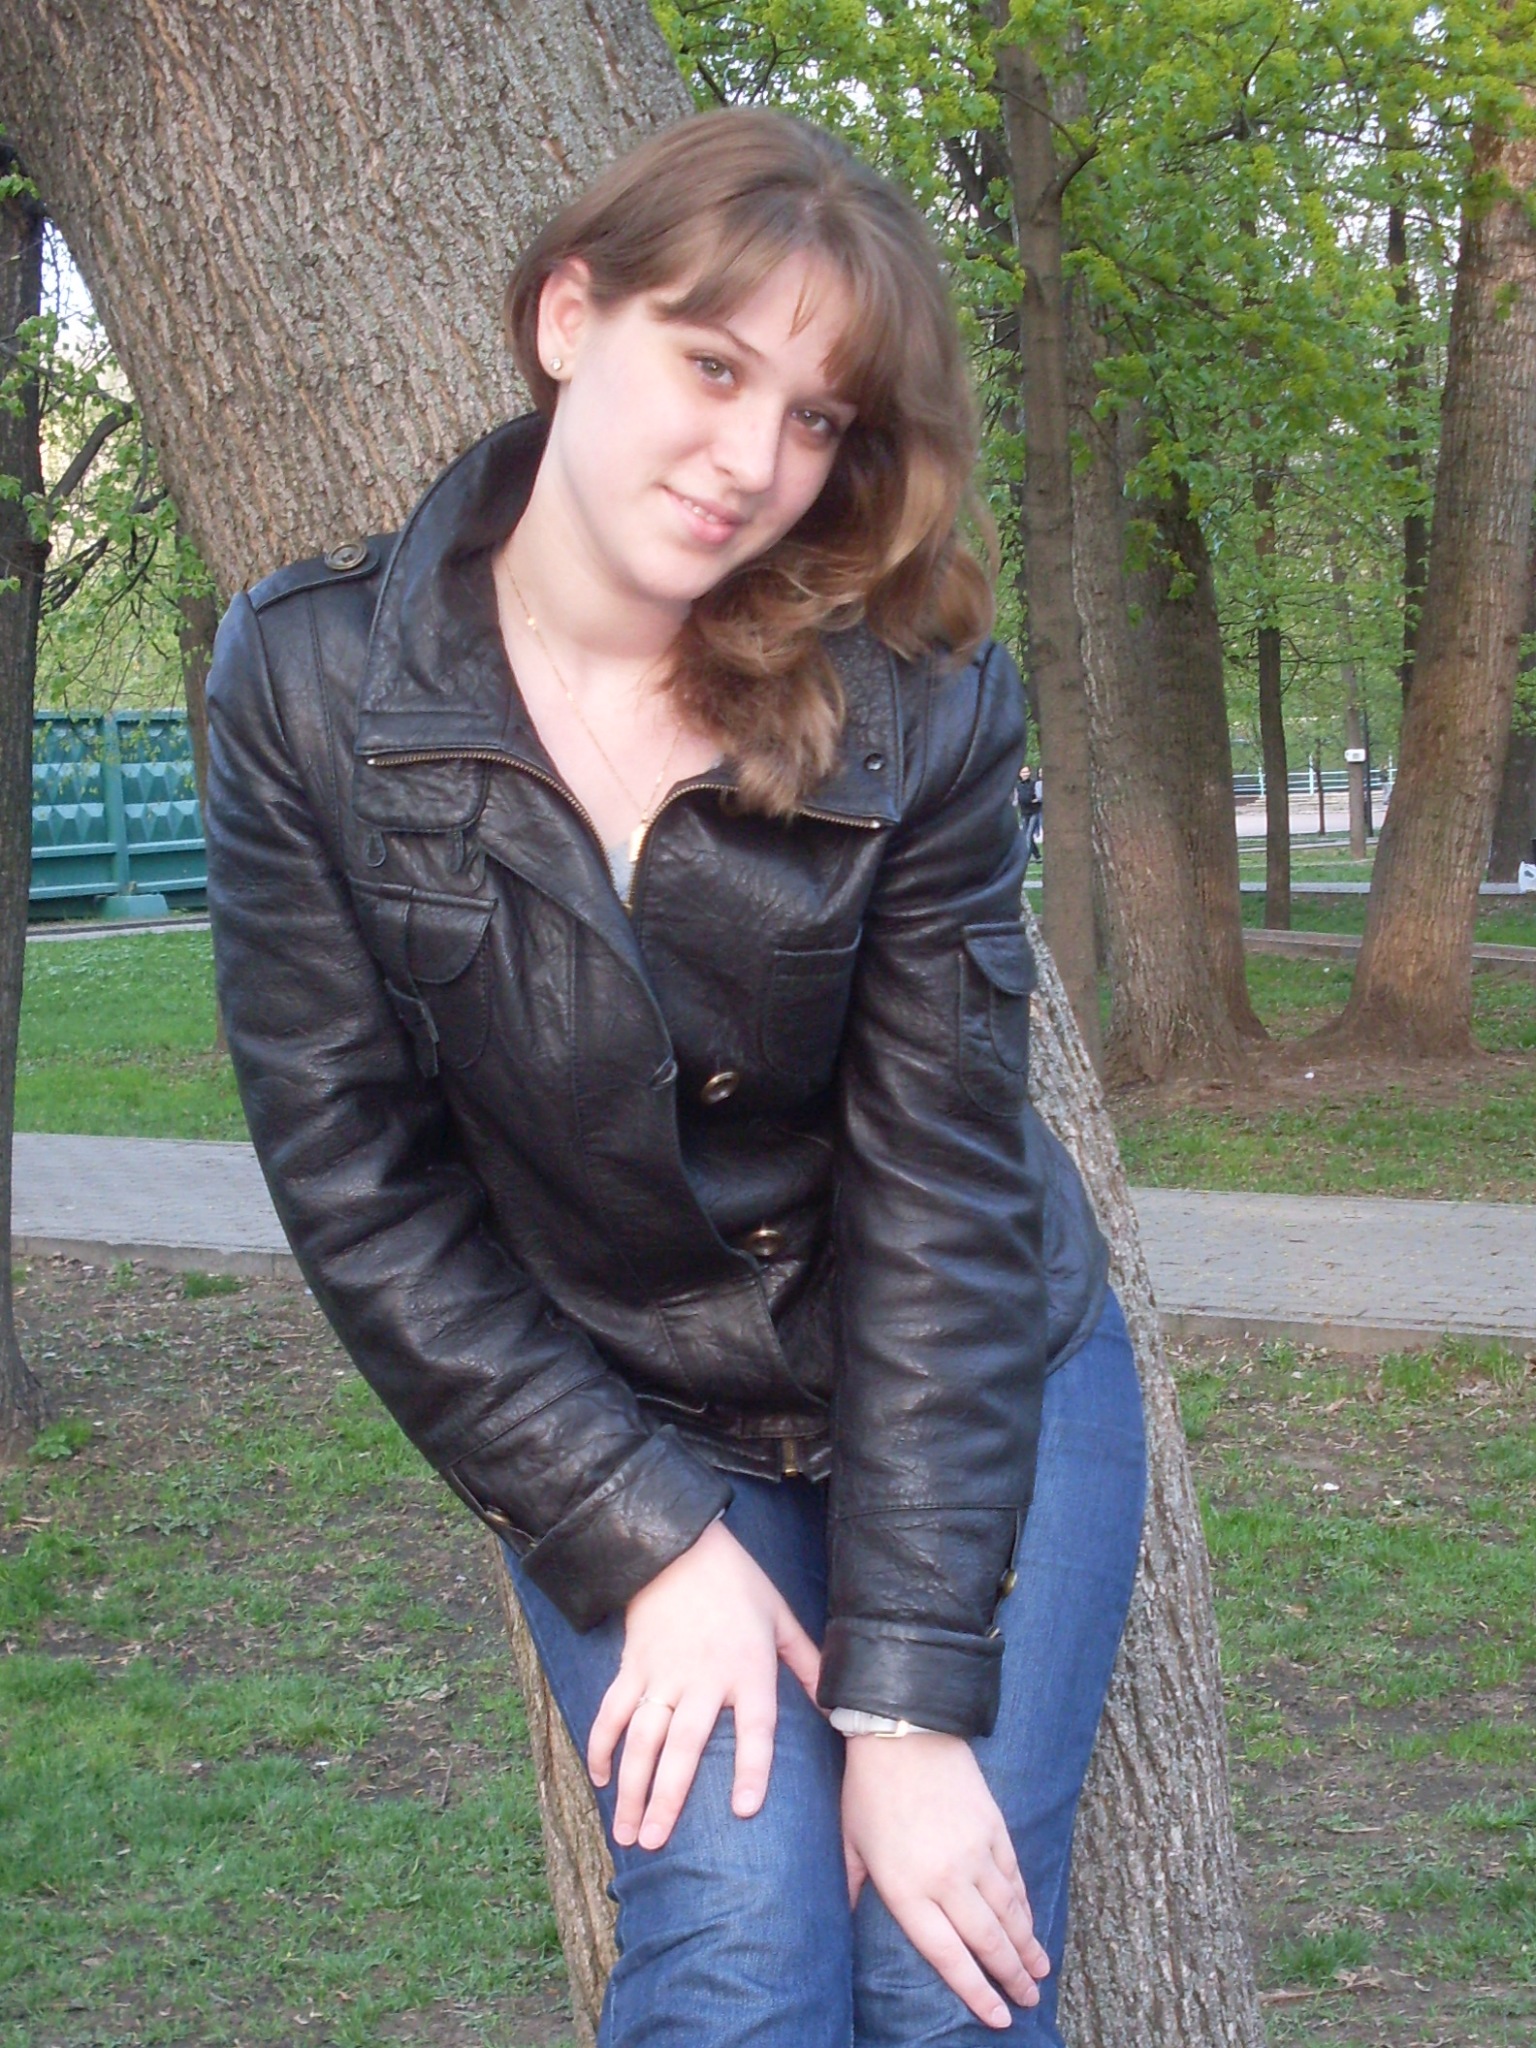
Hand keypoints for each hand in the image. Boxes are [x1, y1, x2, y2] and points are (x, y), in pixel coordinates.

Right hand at [587, 1519, 821, 1851]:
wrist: (681, 1544)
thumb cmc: (737, 1583)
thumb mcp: (780, 1616)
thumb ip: (809, 1662)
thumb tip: (837, 1702)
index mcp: (747, 1667)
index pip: (754, 1727)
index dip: (751, 1768)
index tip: (742, 1810)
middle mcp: (703, 1677)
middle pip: (684, 1747)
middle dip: (668, 1799)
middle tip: (655, 1845)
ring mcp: (662, 1673)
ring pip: (642, 1739)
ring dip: (632, 1788)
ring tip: (627, 1833)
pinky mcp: (632, 1665)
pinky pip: (613, 1710)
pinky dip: (600, 1744)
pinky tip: (597, 1778)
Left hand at [841, 1732, 1049, 2030]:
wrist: (903, 1729)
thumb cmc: (867, 1789)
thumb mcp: (851, 1844)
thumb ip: (857, 1889)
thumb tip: (854, 1921)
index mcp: (907, 1890)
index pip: (948, 1956)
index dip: (975, 1992)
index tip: (998, 2018)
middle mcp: (947, 1879)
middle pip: (987, 1941)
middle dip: (1011, 1977)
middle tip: (1028, 2001)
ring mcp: (976, 1853)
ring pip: (1009, 1912)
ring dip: (1027, 1946)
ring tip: (1040, 1971)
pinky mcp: (993, 1828)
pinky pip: (1014, 1877)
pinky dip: (1025, 1904)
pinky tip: (1030, 1921)